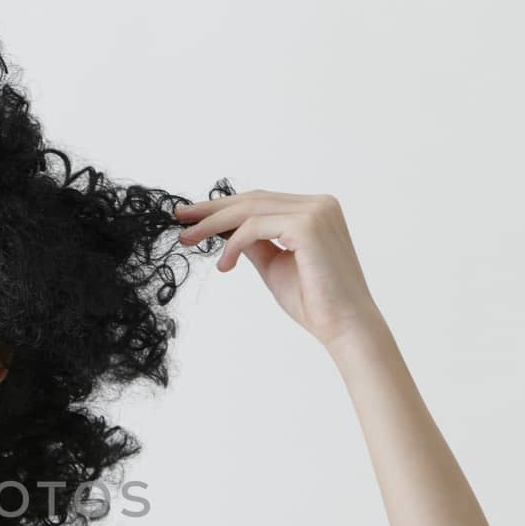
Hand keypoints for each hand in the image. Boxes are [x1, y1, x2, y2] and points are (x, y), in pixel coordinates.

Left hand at [174, 189, 382, 345]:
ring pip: (250, 210)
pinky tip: (224, 265)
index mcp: (314, 210)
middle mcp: (318, 204)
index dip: (224, 207)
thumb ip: (254, 244)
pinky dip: (234, 244)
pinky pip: (256, 227)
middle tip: (180, 218)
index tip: (193, 217)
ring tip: (189, 240)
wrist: (344, 325)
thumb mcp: (274, 265)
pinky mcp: (308, 226)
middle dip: (212, 210)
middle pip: (253, 200)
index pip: (261, 201)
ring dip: (214, 225)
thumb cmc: (315, 301)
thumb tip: (226, 232)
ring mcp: (316, 211)